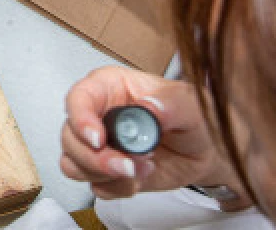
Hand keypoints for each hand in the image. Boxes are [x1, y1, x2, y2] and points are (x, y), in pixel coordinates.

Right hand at [61, 68, 237, 202]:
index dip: (80, 119)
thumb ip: (173, 102)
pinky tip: (140, 178)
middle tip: (127, 165)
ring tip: (140, 170)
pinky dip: (116, 188)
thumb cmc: (193, 119)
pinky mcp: (105, 171)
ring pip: (73, 163)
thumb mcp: (191, 104)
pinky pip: (94, 185)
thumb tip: (149, 107)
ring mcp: (99, 145)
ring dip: (104, 175)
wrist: (205, 152)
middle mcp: (98, 115)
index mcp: (109, 87)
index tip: (99, 138)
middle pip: (70, 137)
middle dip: (95, 158)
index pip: (78, 98)